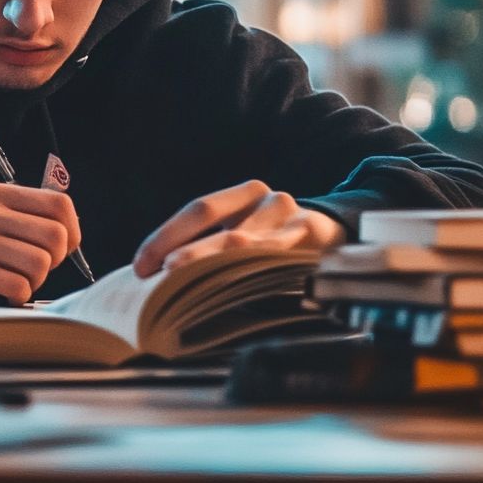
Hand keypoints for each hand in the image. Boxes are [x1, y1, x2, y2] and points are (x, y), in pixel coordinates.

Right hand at [0, 180, 80, 304]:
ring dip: (37, 280)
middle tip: (41, 267)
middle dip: (57, 258)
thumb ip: (16, 210)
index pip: (57, 204)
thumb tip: (64, 231)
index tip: (65, 246)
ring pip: (38, 262)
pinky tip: (9, 294)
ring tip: (22, 281)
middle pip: (53, 235)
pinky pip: (14, 284)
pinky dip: (20, 294)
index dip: (72, 229)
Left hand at [131, 180, 346, 277]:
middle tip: (159, 274)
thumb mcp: (248, 233)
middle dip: (185, 250)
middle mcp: (267, 199)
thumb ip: (210, 246)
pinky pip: (277, 257)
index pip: (198, 210)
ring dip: (211, 264)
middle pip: (218, 224)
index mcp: (244, 194)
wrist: (341, 238)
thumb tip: (155, 276)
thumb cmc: (280, 242)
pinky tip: (230, 288)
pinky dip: (250, 272)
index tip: (140, 266)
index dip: (165, 236)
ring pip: (245, 243)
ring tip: (184, 280)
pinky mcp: (314, 236)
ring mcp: (291, 217)